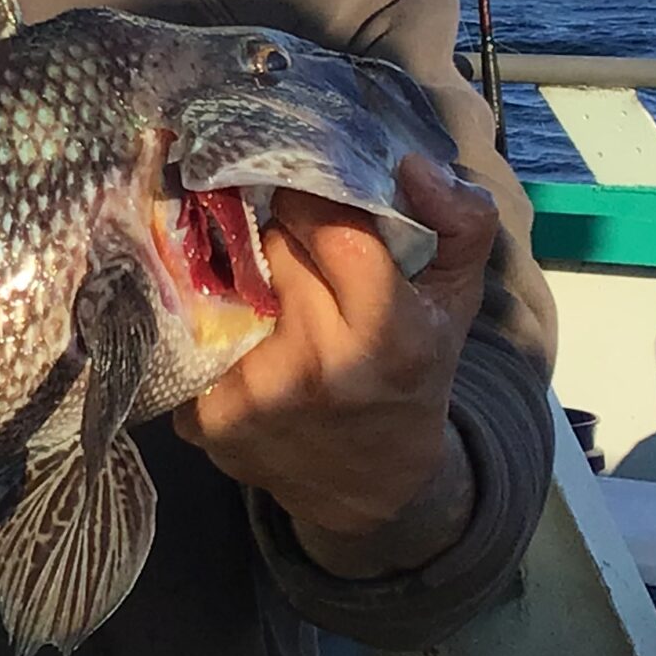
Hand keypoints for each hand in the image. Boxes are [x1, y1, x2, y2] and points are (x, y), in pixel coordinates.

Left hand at [174, 155, 500, 578]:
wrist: (368, 488)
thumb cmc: (413, 376)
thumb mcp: (455, 302)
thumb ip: (461, 222)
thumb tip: (413, 166)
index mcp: (385, 333)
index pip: (327, 224)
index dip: (313, 200)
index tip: (310, 201)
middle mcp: (314, 364)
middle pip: (270, 247)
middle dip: (281, 241)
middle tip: (298, 258)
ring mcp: (253, 394)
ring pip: (225, 284)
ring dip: (242, 280)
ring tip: (270, 298)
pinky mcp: (205, 418)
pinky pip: (194, 332)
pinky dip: (214, 326)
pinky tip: (244, 339)